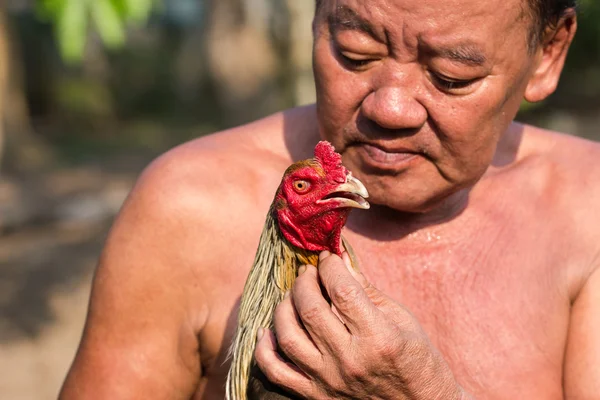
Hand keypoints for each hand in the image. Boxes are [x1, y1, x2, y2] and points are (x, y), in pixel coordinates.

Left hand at [254, 251, 468, 398]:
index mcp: (378, 338)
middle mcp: (349, 361)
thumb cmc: (418, 362)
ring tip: (295, 296)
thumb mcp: (403, 320)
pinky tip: (269, 330)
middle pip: (310, 309)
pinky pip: (276, 372)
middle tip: (310, 272)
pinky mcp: (316, 397)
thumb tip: (340, 260)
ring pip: (288, 336)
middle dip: (305, 281)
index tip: (328, 257)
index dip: (330, 266)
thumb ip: (367, 290)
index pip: (342, 291)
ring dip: (285, 307)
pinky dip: (265, 349)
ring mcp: (329, 382)